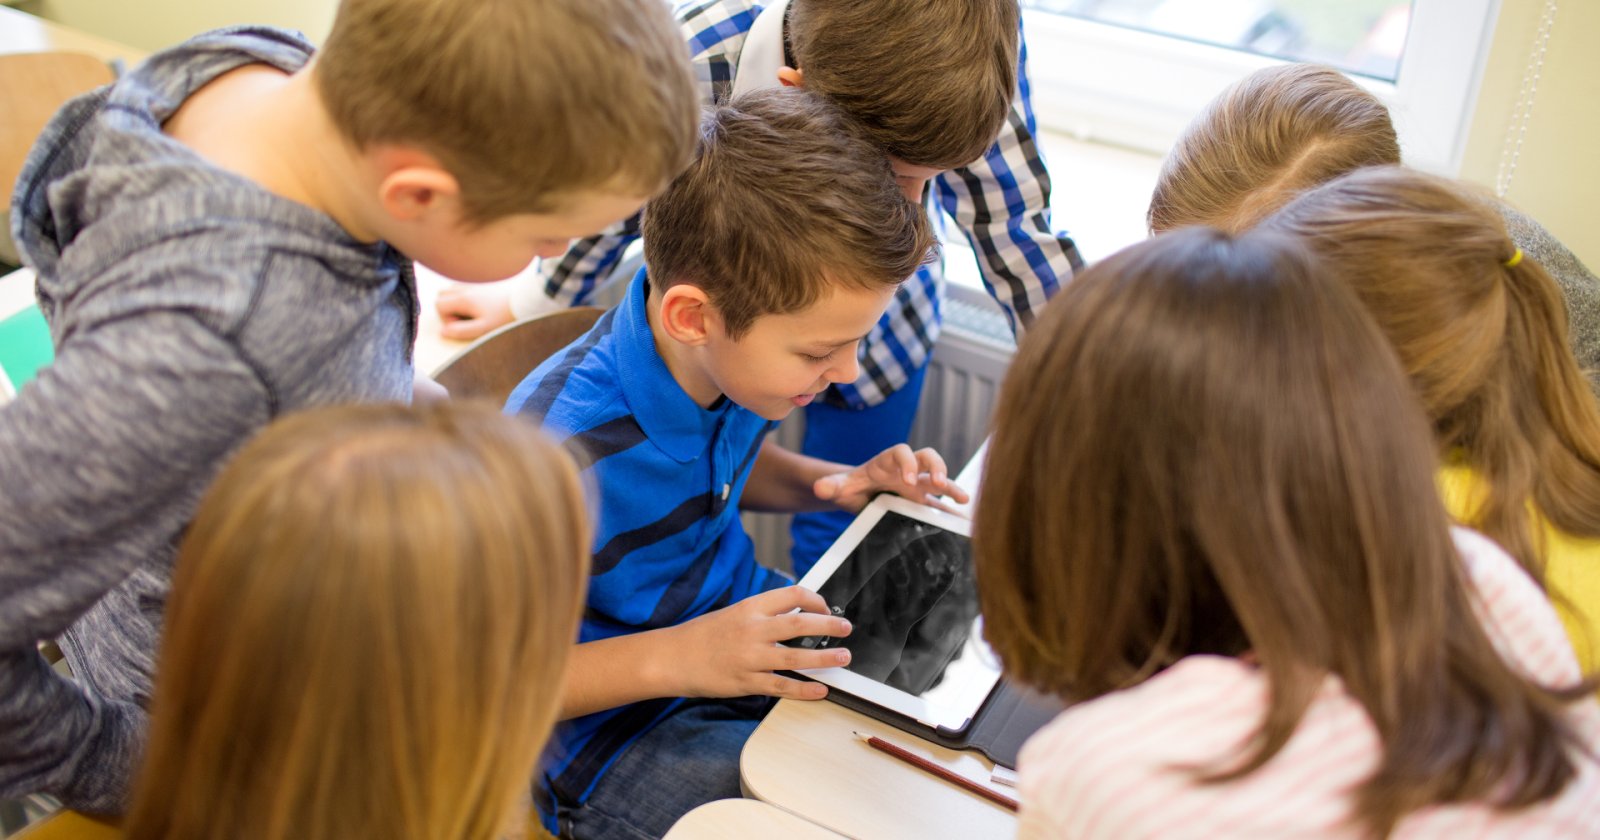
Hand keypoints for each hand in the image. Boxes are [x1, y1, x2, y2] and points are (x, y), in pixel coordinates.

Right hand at [435, 283, 514, 339]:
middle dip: (448, 308)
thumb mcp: (483, 328)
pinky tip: (480, 304)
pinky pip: (464, 285)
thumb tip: (443, 332)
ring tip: (472, 312)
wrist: (525, 299)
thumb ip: (461, 331)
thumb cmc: (505, 316)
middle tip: (466, 319)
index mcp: (463, 298)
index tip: (463, 325)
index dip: (446, 319)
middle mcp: (465, 286)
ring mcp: (473, 282)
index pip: (438, 305)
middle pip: (442, 294)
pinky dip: (465, 294)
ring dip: (456, 301)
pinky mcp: (483, 281)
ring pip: (452, 289)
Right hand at [666, 586, 852, 700]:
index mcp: (750, 607)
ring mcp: (750, 657)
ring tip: (843, 658)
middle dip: (829, 625)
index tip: (825, 608)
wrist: (672, 657)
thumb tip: (798, 614)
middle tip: (846, 628)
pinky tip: (821, 690)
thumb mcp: (735, 613)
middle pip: (800, 623)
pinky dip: (804, 689)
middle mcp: (753, 629)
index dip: (815, 600)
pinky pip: (781, 686)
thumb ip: (764, 614)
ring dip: (824, 658)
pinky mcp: (745, 682)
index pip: (792, 595)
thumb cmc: (704, 634)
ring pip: (795, 657)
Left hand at [812, 444, 970, 513]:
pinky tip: (966, 523)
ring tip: (964, 501)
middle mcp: (907, 469)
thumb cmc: (852, 485)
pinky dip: (953, 512)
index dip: (908, 463)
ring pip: (940, 480)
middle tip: (940, 484)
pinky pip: (942, 504)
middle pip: (928, 457)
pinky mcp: (923, 501)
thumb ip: (832, 485)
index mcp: (888, 461)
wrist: (858, 493)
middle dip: (937, 468)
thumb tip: (821, 488)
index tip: (908, 480)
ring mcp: (918, 485)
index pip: (902, 452)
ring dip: (952, 488)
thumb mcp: (840, 485)